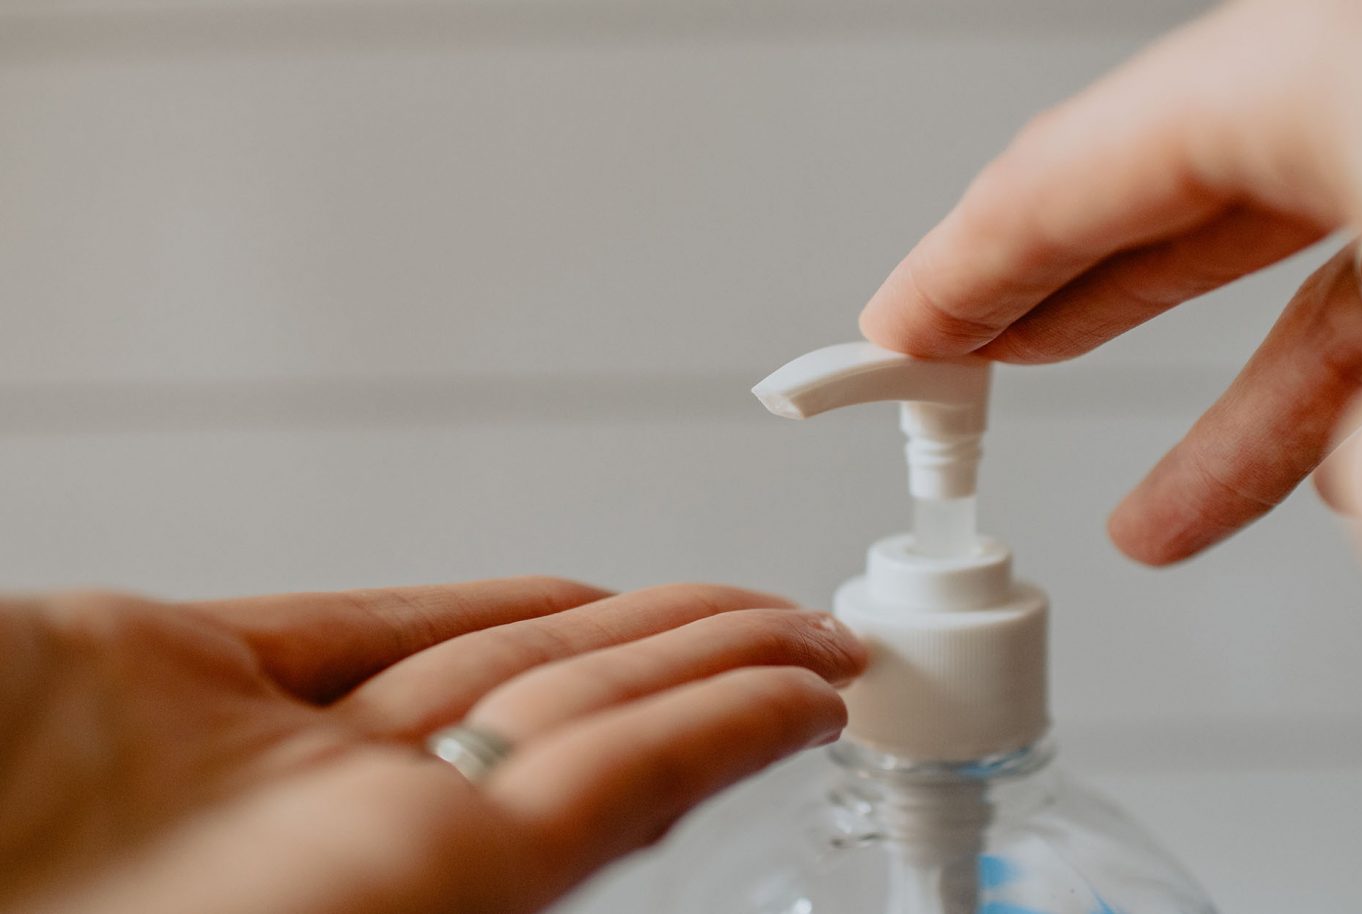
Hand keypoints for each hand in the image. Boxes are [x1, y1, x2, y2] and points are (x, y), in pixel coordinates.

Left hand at [0, 579, 864, 913]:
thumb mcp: (92, 657)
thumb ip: (254, 644)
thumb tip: (390, 626)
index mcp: (235, 733)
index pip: (456, 653)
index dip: (578, 620)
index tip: (660, 601)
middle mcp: (333, 804)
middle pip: (553, 693)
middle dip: (687, 642)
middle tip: (792, 617)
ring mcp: (386, 845)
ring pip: (602, 730)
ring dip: (725, 671)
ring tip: (816, 642)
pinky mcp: (427, 890)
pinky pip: (608, 792)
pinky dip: (714, 735)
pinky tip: (777, 694)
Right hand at [858, 0, 1361, 600]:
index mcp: (1338, 64)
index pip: (1069, 175)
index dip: (957, 270)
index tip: (892, 335)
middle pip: (1163, 188)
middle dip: (1058, 301)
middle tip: (966, 364)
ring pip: (1297, 253)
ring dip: (1223, 404)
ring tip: (1150, 519)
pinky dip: (1349, 377)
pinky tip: (1333, 473)